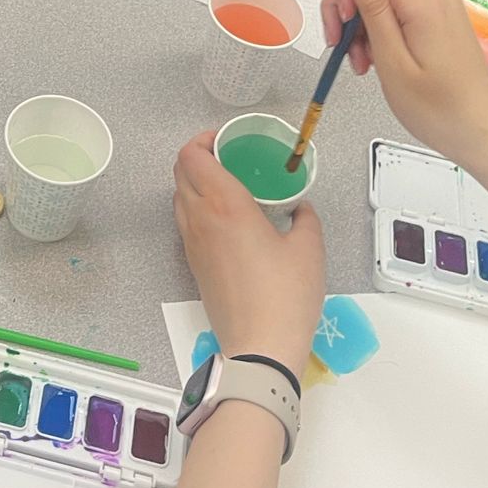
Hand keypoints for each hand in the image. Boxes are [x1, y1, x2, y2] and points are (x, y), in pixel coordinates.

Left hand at [173, 132, 323, 379]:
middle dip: (197, 157)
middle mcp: (200, 218)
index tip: (225, 140)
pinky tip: (226, 219)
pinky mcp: (193, 264)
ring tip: (227, 186)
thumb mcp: (308, 248)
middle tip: (228, 158)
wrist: (260, 346)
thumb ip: (304, 218)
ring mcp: (192, 243)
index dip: (202, 140)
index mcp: (224, 204)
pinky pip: (186, 222)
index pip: (191, 156)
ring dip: (194, 182)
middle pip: (179, 172)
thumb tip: (300, 208)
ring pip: (179, 197)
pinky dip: (197, 208)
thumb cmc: (285, 294)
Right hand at [325, 0, 487, 165]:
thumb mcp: (394, 63)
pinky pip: (399, 11)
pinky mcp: (439, 20)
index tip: (342, 22)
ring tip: (362, 64)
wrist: (483, 133)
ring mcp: (439, 6)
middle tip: (342, 49)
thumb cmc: (438, 109)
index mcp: (423, 1)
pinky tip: (377, 61)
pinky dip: (380, 32)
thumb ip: (374, 11)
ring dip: (363, 26)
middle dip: (350, 8)